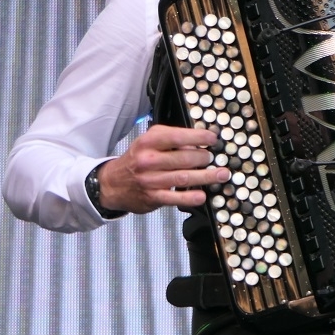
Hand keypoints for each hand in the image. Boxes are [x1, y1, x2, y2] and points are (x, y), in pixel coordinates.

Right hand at [97, 124, 229, 213]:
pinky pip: (175, 198)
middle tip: (215, 158)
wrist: (112, 184)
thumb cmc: (137, 159)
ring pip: (184, 178)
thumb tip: (199, 140)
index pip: (177, 137)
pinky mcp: (153, 197)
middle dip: (205, 158)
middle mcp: (148, 160)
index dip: (199, 137)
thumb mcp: (148, 141)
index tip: (213, 138)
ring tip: (222, 174)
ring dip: (206, 176)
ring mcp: (150, 180)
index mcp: (148, 142)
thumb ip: (171, 138)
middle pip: (184, 158)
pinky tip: (202, 195)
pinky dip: (190, 197)